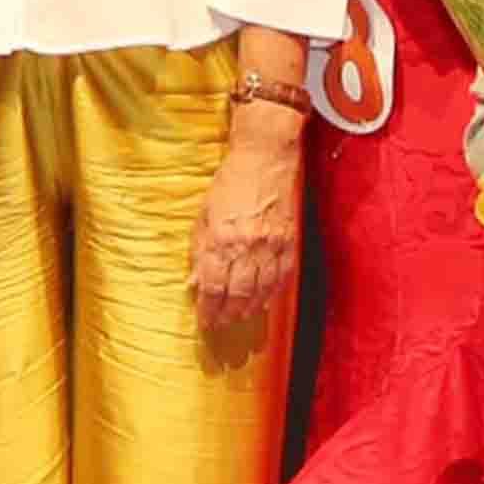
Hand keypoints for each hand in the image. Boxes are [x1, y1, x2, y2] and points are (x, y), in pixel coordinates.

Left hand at [191, 128, 301, 337]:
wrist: (264, 160)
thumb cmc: (229, 184)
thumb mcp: (203, 215)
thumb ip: (199, 251)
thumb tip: (194, 283)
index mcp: (222, 239)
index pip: (214, 287)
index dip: (208, 309)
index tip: (205, 321)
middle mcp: (247, 246)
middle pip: (238, 293)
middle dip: (228, 313)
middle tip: (221, 323)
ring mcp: (271, 245)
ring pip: (262, 290)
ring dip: (250, 308)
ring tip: (240, 316)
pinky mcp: (289, 241)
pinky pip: (281, 277)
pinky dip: (272, 293)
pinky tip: (263, 301)